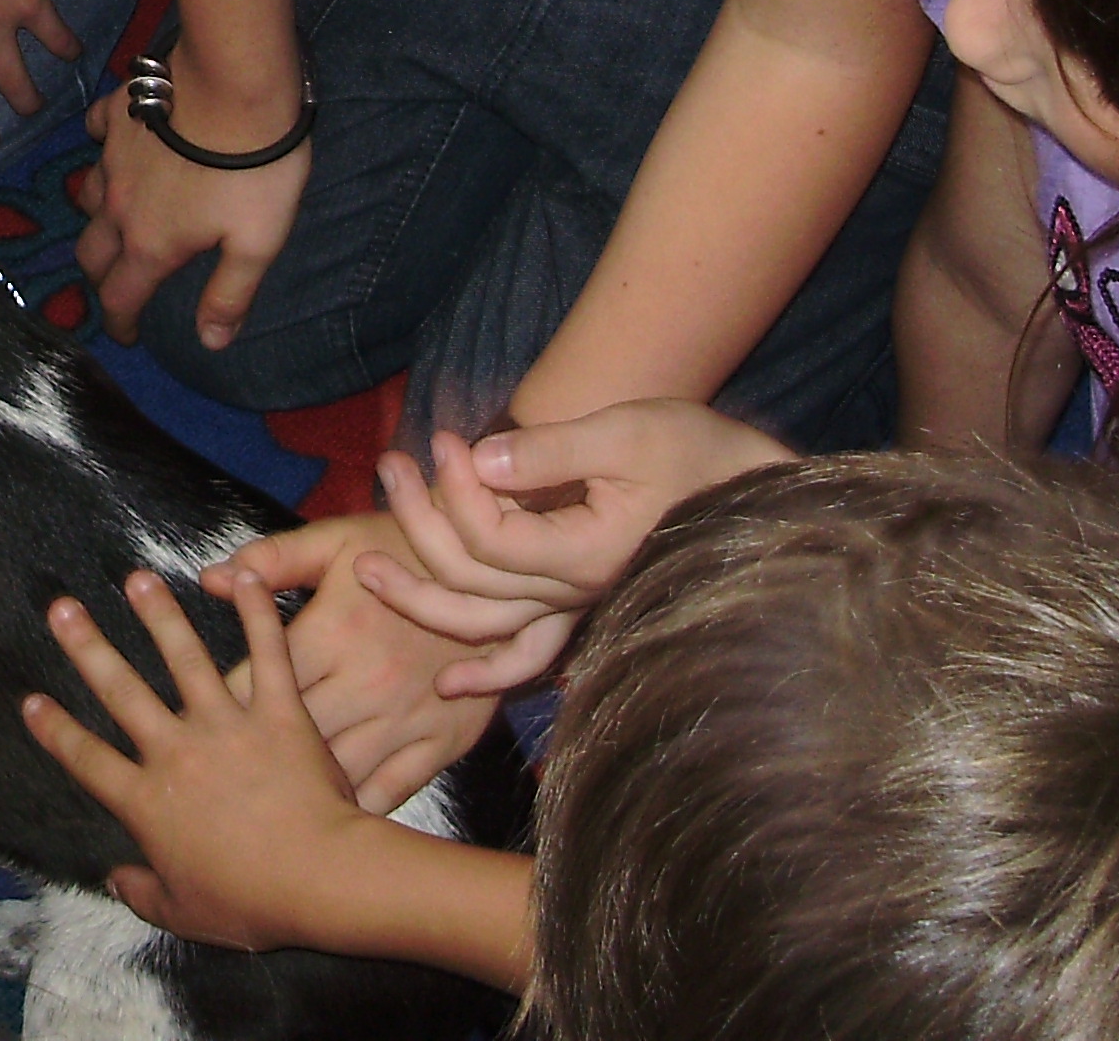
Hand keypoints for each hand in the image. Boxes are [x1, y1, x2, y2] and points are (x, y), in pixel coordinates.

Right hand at [24, 569, 383, 951]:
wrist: (320, 878)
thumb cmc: (253, 903)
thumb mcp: (186, 914)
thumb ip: (144, 893)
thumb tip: (116, 880)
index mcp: (149, 804)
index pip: (88, 761)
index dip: (56, 731)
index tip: (31, 702)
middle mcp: (178, 753)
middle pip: (122, 692)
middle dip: (88, 647)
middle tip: (62, 607)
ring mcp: (228, 726)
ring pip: (186, 659)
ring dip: (159, 615)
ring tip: (137, 579)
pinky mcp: (279, 712)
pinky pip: (268, 654)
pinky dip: (257, 613)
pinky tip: (244, 576)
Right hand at [80, 40, 307, 347]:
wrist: (235, 83)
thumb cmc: (254, 168)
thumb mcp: (257, 242)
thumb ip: (230, 294)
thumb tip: (210, 343)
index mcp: (151, 243)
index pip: (120, 297)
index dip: (120, 324)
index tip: (126, 336)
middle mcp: (119, 205)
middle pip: (91, 252)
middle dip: (100, 276)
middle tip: (118, 283)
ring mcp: (112, 156)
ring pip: (87, 196)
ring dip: (97, 216)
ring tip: (116, 218)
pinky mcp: (117, 113)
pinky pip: (96, 134)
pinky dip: (101, 146)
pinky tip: (115, 143)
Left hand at [207, 513, 499, 809]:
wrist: (500, 570)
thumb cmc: (406, 547)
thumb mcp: (336, 541)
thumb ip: (272, 560)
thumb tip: (209, 579)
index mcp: (331, 635)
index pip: (255, 684)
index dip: (214, 712)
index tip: (183, 736)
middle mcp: (365, 684)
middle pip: (289, 740)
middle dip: (244, 770)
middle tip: (206, 796)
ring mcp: (406, 718)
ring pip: (339, 775)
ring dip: (297, 803)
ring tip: (253, 832)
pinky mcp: (445, 741)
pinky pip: (395, 790)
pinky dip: (359, 815)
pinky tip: (328, 841)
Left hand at [345, 405, 795, 694]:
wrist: (754, 488)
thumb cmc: (697, 452)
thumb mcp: (626, 432)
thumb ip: (549, 450)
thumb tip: (480, 458)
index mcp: (586, 555)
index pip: (491, 540)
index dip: (456, 489)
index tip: (445, 438)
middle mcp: (576, 594)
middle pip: (470, 581)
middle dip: (418, 523)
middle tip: (391, 466)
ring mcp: (577, 607)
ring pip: (484, 625)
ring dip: (420, 598)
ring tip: (364, 567)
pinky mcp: (581, 605)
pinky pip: (531, 657)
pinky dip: (490, 673)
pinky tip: (450, 685)